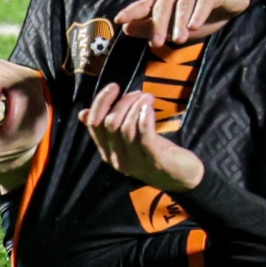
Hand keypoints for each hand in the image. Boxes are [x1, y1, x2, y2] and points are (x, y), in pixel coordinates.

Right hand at [79, 83, 204, 191]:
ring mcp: (136, 161)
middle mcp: (117, 158)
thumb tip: (83, 113)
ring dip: (137, 106)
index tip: (114, 87)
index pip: (94, 124)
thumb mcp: (129, 141)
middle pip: (110, 123)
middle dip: (123, 102)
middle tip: (139, 94)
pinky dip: (145, 118)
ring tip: (148, 97)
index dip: (101, 102)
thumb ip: (109, 129)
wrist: (182, 179)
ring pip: (126, 128)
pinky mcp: (155, 160)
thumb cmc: (154, 154)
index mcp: (107, 152)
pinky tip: (150, 108)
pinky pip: (145, 136)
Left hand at [115, 0, 250, 46]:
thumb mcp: (176, 27)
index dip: (133, 10)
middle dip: (159, 24)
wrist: (233, 1)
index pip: (146, 3)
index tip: (120, 20)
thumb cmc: (202, 15)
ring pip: (182, 2)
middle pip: (163, 4)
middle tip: (157, 43)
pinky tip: (195, 25)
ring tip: (179, 39)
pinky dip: (198, 12)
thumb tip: (127, 29)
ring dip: (179, 21)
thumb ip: (153, 27)